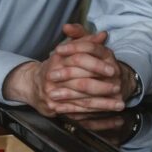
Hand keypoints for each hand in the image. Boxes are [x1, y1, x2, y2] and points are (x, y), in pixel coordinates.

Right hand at [2, 23, 135, 116]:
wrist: (32, 84)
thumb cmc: (55, 65)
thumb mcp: (68, 49)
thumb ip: (85, 41)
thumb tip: (103, 35)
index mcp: (58, 59)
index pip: (80, 60)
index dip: (97, 65)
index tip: (113, 70)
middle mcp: (54, 76)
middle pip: (81, 83)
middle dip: (102, 87)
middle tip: (118, 88)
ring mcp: (52, 94)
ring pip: (82, 100)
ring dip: (103, 104)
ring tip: (119, 104)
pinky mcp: (53, 108)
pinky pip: (77, 113)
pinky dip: (93, 115)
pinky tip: (107, 116)